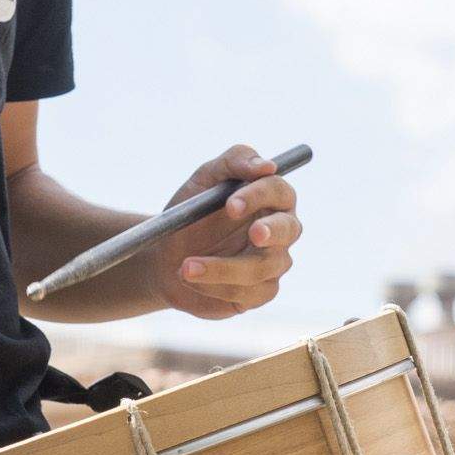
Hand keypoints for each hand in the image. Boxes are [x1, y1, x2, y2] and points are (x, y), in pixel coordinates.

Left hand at [155, 144, 301, 321]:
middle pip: (289, 229)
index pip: (279, 192)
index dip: (259, 196)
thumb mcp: (204, 178)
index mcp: (270, 199)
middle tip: (252, 234)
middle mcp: (279, 231)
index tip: (231, 205)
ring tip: (185, 267)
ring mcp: (273, 263)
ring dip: (221, 267)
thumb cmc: (191, 213)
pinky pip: (248, 293)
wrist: (164, 257)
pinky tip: (192, 280)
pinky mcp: (260, 292)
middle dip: (270, 231)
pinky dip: (216, 287)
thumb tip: (267, 166)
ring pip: (262, 267)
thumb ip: (234, 162)